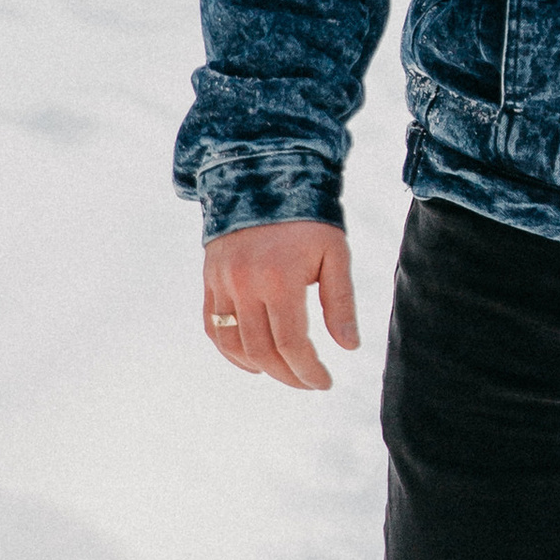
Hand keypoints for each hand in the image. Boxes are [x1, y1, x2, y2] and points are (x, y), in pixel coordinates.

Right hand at [202, 220, 359, 392]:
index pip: (293, 344)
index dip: (309, 371)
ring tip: (283, 373)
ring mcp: (222, 282)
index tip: (325, 382)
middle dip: (288, 375)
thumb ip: (340, 302)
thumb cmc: (309, 217)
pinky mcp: (210, 278)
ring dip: (259, 367)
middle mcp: (246, 284)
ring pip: (233, 344)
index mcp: (281, 279)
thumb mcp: (335, 254)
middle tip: (309, 382)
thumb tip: (349, 347)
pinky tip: (252, 360)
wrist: (263, 177)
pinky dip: (230, 350)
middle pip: (262, 351)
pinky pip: (212, 326)